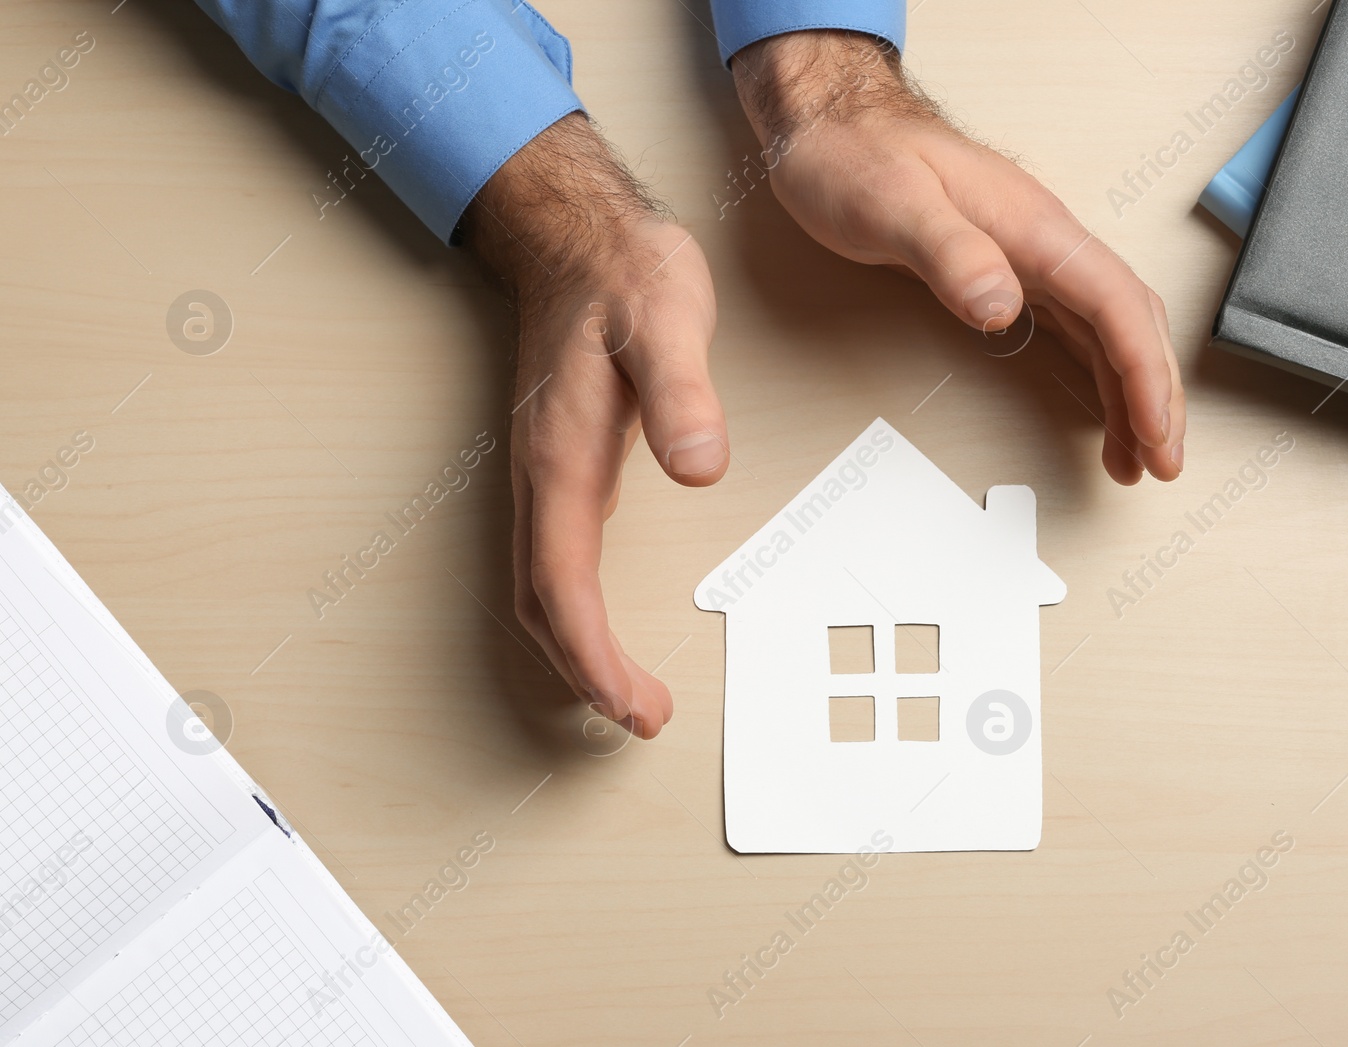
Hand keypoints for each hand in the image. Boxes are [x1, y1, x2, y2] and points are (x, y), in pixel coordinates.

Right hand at [462, 113, 727, 738]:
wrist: (579, 237)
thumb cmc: (623, 275)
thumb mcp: (668, 319)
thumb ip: (683, 393)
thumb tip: (699, 468)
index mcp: (561, 453)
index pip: (564, 580)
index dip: (592, 653)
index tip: (631, 702)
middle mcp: (541, 473)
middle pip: (540, 602)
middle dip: (584, 671)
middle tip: (641, 716)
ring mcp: (545, 472)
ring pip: (540, 586)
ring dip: (576, 648)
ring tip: (626, 693)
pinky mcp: (562, 466)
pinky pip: (555, 559)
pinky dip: (575, 610)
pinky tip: (605, 626)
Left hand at [731, 31, 1183, 483]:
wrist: (831, 125)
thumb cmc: (857, 157)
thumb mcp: (893, 205)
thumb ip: (950, 254)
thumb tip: (1001, 308)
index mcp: (1034, 226)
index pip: (1116, 304)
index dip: (1144, 372)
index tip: (1155, 430)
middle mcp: (1045, 241)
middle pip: (1130, 322)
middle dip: (1157, 394)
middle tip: (1163, 463)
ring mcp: (1031, 258)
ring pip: (1108, 332)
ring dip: (1132, 394)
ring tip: (1138, 458)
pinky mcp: (1009, 273)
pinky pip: (1077, 330)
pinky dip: (1098, 376)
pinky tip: (1102, 410)